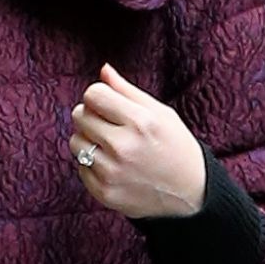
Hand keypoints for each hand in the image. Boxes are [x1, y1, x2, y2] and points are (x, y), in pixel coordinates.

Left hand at [69, 63, 206, 218]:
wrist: (189, 194)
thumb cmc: (176, 147)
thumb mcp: (160, 113)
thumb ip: (128, 91)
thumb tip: (103, 70)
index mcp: (140, 122)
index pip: (93, 94)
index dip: (99, 96)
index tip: (109, 105)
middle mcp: (123, 147)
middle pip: (79, 116)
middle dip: (91, 116)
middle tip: (109, 125)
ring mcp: (111, 172)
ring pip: (75, 142)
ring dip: (88, 140)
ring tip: (109, 146)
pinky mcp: (104, 192)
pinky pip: (80, 168)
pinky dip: (92, 165)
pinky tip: (113, 166)